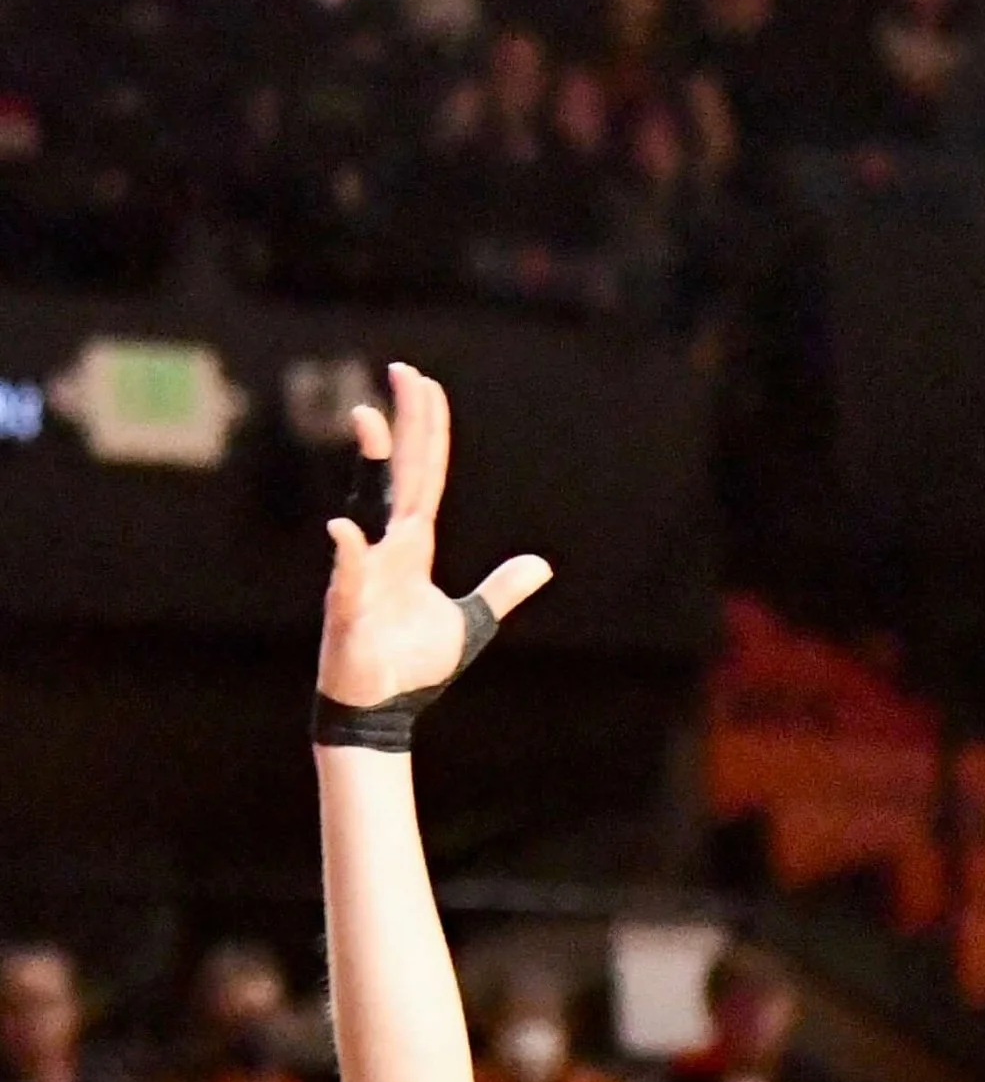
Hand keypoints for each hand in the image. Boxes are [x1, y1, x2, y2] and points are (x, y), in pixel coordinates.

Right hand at [317, 363, 550, 710]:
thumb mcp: (471, 622)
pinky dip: (349, 554)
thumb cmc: (414, 664)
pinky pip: (349, 576)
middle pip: (402, 475)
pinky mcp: (350, 609)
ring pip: (371, 509)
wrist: (382, 710)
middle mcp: (388, 548)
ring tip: (370, 420)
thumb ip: (502, 590)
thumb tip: (541, 565)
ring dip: (371, 466)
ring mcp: (366, 572)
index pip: (425, 478)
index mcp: (414, 547)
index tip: (424, 385)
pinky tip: (345, 527)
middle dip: (406, 425)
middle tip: (406, 370)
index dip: (428, 433)